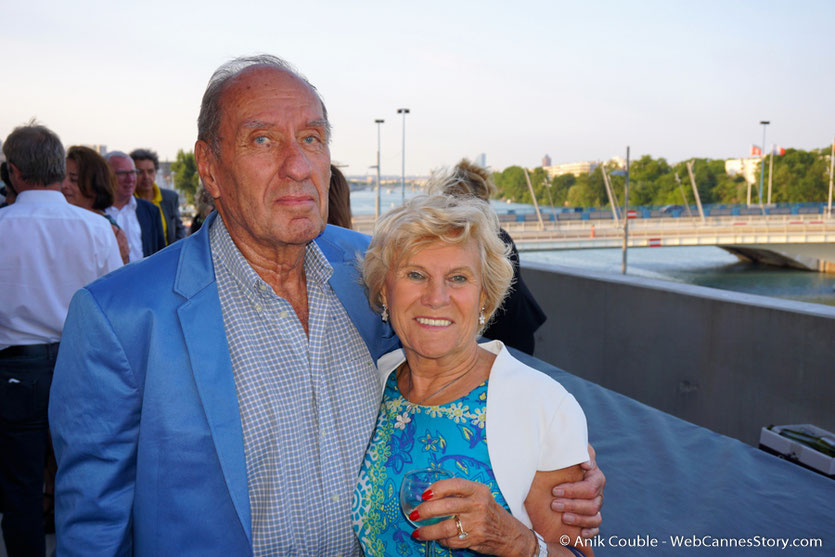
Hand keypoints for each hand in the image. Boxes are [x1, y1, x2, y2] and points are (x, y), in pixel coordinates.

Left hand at [411, 478, 534, 556]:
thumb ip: (459, 493)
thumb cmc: (489, 511)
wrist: (509, 534)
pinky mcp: (474, 539)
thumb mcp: (479, 495)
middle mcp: (478, 505)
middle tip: (414, 514)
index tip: (424, 494)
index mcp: (478, 490)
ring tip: (417, 533)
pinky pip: (451, 541)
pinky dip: (442, 540)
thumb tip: (429, 495)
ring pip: (445, 527)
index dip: (436, 489)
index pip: (454, 484)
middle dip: (426, 511)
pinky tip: (438, 538)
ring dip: (428, 531)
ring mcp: (476, 523)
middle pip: (446, 506)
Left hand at [551, 445, 604, 537]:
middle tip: (554, 504)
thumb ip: (578, 453)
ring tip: (563, 518)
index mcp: (595, 477)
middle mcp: (597, 493)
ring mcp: (595, 506)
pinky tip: (580, 533)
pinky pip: (596, 529)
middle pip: (592, 504)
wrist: (555, 472)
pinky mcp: (590, 519)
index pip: (589, 488)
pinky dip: (590, 532)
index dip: (573, 491)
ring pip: (595, 517)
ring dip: (579, 519)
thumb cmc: (560, 461)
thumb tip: (586, 464)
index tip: (555, 490)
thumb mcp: (567, 453)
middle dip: (572, 505)